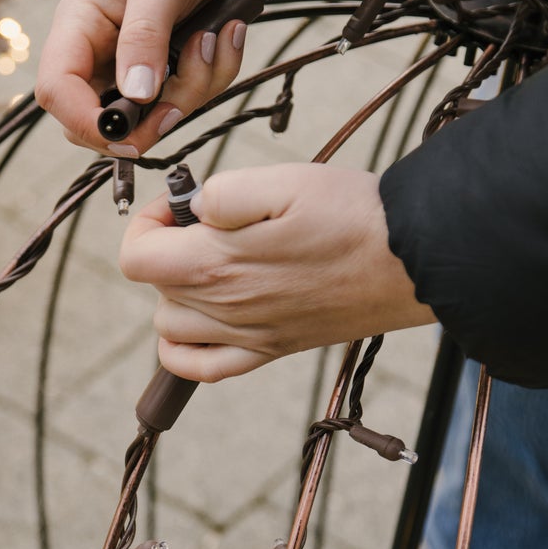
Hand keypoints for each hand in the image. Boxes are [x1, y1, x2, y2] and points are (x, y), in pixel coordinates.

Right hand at [35, 0, 247, 155]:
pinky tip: (226, 34)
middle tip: (188, 90)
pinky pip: (185, 97)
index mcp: (78, 28)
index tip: (130, 131)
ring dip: (195, 89)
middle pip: (104, 120)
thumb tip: (138, 95)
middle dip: (151, 119)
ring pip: (152, 116)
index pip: (56, 91)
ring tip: (218, 35)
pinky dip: (214, 75)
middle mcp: (98, 55)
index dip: (86, 121)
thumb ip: (145, 37)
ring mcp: (130, 66)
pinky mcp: (163, 69)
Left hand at [119, 165, 435, 380]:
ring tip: (216, 265)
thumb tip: (194, 208)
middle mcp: (224, 308)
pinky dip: (186, 350)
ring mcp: (246, 335)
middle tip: (213, 225)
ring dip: (178, 295)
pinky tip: (206, 321)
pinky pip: (201, 369)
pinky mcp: (271, 350)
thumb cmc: (352, 213)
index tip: (182, 206)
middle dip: (170, 250)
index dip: (147, 223)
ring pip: (170, 328)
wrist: (413, 259)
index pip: (135, 257)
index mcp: (215, 263)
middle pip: (156, 288)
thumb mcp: (283, 179)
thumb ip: (223, 192)